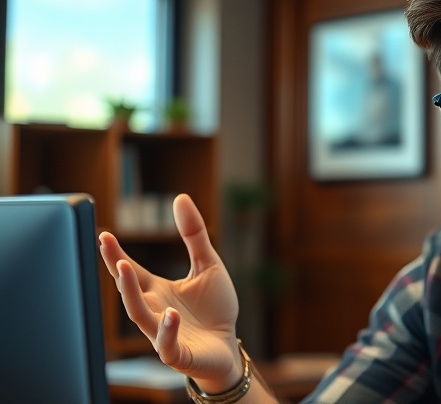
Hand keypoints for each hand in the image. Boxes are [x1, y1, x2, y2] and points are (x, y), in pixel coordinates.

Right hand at [99, 194, 241, 392]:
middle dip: (118, 270)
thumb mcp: (208, 265)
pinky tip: (171, 314)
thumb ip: (194, 235)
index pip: (131, 271)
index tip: (103, 234)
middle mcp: (154, 310)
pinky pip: (166, 344)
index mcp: (157, 290)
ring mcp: (163, 333)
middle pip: (129, 291)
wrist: (228, 347)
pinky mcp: (179, 353)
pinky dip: (166, 330)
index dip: (116, 254)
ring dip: (130, 294)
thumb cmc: (214, 308)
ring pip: (139, 315)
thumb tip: (181, 198)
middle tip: (106, 246)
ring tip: (126, 269)